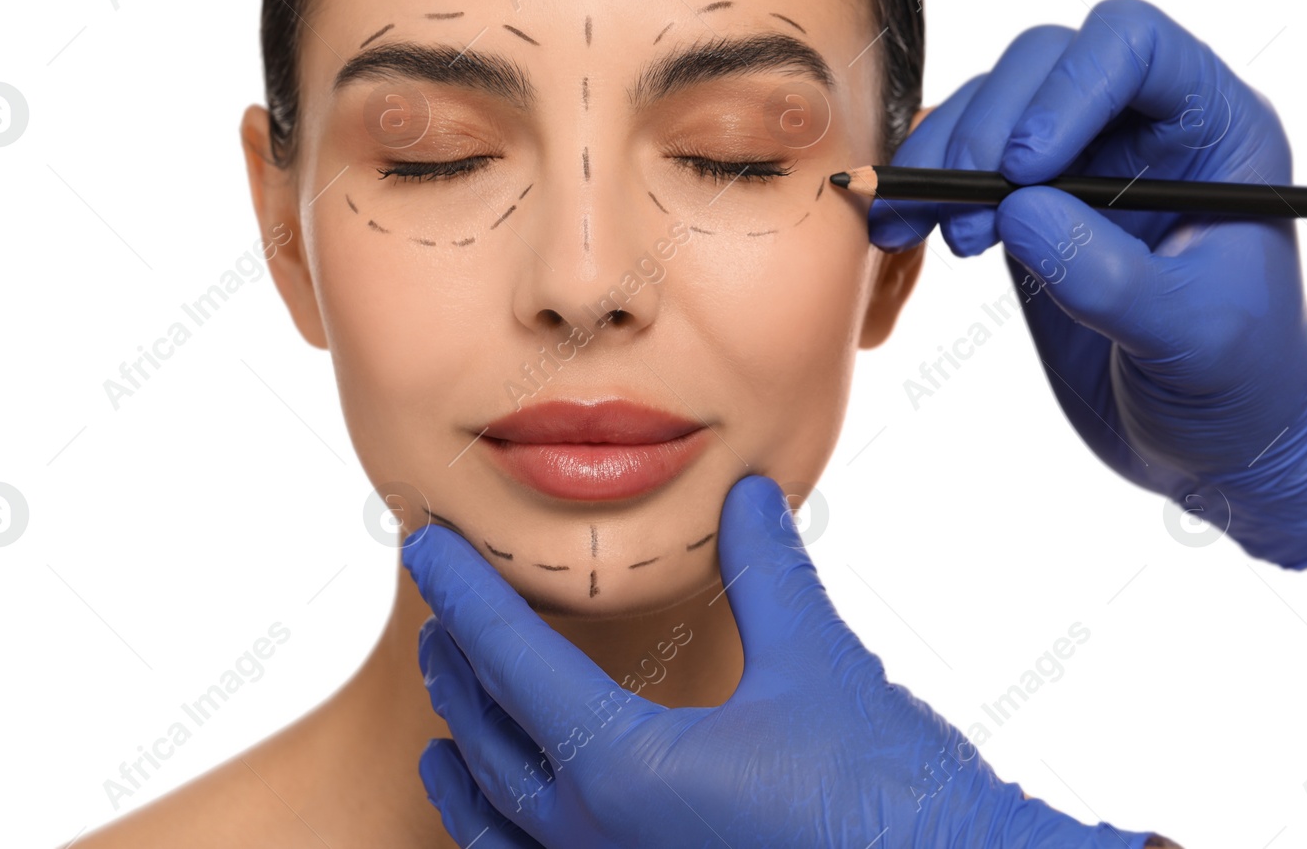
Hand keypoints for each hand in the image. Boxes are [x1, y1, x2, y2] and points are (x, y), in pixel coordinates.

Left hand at [404, 475, 1153, 847]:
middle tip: (438, 614)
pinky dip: (511, 841)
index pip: (510, 660)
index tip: (422, 545)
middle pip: (492, 739)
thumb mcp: (816, 664)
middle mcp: (601, 839)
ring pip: (504, 829)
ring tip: (445, 740)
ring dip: (470, 769)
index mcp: (622, 768)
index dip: (463, 592)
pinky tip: (519, 830)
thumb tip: (748, 492)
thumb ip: (769, 572)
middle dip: (459, 669)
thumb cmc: (883, 794)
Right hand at [868, 0, 1306, 567]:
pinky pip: (958, 163)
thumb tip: (1018, 210)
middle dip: (989, 128)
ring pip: (989, 105)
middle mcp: (1141, 128)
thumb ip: (1112, 276)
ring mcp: (1078, 163)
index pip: (1133, 46)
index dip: (1070, 86)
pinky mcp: (1024, 207)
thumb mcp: (1193, 338)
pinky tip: (902, 231)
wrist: (1212, 442)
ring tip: (920, 230)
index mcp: (1211, 130)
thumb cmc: (1238, 385)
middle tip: (968, 215)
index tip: (1025, 170)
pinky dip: (920, 189)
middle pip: (1044, 62)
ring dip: (941, 158)